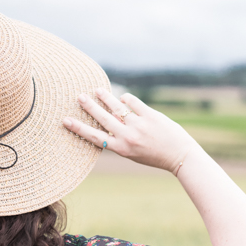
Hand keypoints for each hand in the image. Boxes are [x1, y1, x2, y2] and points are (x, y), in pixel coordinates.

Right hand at [63, 88, 200, 174]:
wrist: (179, 155)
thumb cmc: (155, 156)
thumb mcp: (133, 153)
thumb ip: (121, 139)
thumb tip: (109, 120)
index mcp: (121, 149)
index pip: (95, 137)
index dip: (79, 128)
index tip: (66, 120)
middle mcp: (128, 137)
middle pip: (104, 118)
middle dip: (90, 107)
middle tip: (79, 97)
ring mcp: (140, 125)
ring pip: (117, 107)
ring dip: (105, 97)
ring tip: (96, 90)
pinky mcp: (151, 116)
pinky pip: (134, 103)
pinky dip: (127, 98)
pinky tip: (123, 97)